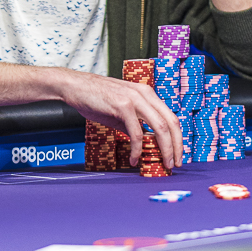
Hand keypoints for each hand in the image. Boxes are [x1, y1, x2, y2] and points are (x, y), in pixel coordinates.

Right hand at [58, 70, 182, 168]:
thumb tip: (146, 143)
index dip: (177, 138)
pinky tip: (134, 158)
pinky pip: (137, 133)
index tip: (177, 154)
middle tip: (175, 163)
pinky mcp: (122, 106)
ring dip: (165, 149)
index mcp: (147, 94)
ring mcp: (134, 99)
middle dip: (177, 146)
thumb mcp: (120, 111)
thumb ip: (135, 125)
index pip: (171, 117)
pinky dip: (138, 149)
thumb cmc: (95, 98)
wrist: (74, 86)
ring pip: (159, 128)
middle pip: (171, 123)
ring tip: (163, 163)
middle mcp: (145, 94)